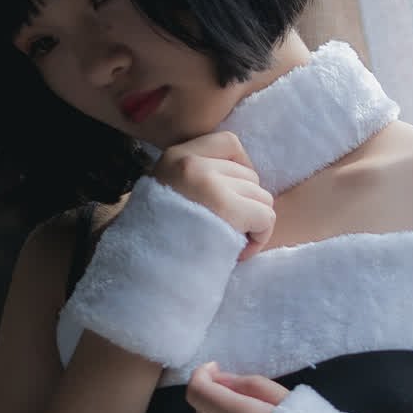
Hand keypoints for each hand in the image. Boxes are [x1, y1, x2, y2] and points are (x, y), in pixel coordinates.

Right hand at [150, 131, 275, 264]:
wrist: (145, 270)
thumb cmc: (163, 241)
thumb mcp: (170, 195)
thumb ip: (200, 181)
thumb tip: (246, 182)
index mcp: (176, 156)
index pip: (229, 143)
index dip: (242, 170)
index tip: (234, 197)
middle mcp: (192, 163)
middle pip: (250, 176)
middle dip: (246, 207)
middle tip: (228, 233)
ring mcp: (208, 183)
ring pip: (262, 197)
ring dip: (254, 225)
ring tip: (231, 244)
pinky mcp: (225, 207)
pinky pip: (266, 216)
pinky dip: (260, 238)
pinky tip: (239, 253)